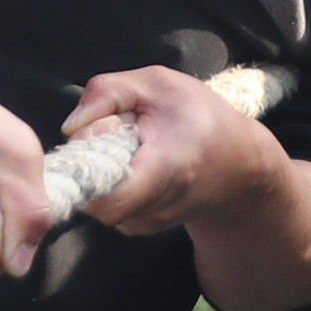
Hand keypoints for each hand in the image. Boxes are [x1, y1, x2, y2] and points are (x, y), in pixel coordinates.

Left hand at [64, 65, 277, 236]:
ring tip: (131, 150)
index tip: (96, 140)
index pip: (107, 199)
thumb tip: (70, 128)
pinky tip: (135, 167)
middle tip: (117, 137)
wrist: (240, 166)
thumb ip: (108, 92)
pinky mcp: (141, 227)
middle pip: (95, 196)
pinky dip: (112, 186)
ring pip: (98, 203)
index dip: (87, 172)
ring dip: (103, 175)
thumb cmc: (202, 117)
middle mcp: (157, 207)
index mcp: (166, 169)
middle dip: (93, 165)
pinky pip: (108, 207)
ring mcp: (148, 223)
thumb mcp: (158, 84)